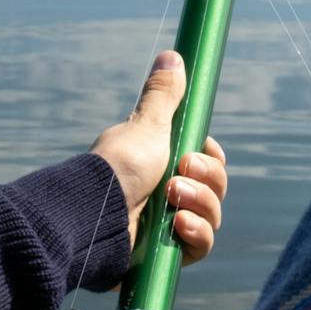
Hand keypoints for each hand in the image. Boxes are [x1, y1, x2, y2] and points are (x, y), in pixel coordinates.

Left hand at [90, 51, 229, 263]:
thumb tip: (172, 55)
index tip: (203, 149)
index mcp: (165, 163)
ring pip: (213, 216)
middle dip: (206, 178)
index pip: (209, 162)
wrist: (94, 215)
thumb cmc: (118, 167)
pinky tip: (178, 226)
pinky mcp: (166, 254)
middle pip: (216, 188)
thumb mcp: (147, 125)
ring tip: (171, 198)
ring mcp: (167, 225)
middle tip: (179, 172)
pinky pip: (201, 246)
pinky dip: (196, 234)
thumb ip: (163, 94)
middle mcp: (168, 193)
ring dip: (200, 204)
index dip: (212, 158)